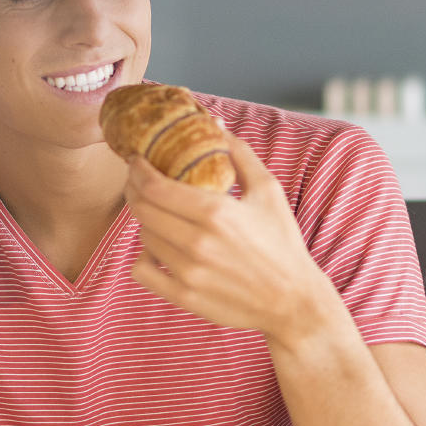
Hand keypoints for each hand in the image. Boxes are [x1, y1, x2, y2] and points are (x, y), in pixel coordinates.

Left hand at [125, 131, 339, 344]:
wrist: (292, 301)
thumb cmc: (282, 243)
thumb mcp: (269, 191)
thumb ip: (239, 154)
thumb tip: (215, 124)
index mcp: (216, 212)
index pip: (154, 185)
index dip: (137, 169)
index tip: (137, 161)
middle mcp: (196, 242)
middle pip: (141, 209)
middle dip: (134, 189)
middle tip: (139, 182)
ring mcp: (187, 272)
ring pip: (143, 237)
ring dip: (146, 221)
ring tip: (160, 214)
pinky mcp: (183, 296)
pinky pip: (141, 271)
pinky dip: (143, 257)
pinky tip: (158, 249)